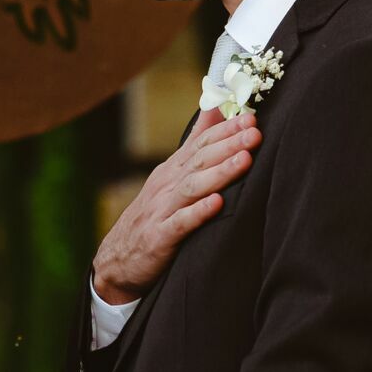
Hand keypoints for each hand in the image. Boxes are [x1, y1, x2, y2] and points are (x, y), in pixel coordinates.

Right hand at [91, 109, 259, 303]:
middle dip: (229, 145)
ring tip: (245, 161)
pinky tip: (217, 203)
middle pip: (199, 160)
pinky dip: (198, 212)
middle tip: (255, 133)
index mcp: (171, 171)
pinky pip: (180, 223)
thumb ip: (194, 145)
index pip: (200, 144)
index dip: (225, 130)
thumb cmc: (152, 216)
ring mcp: (161, 211)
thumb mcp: (170, 178)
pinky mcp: (159, 238)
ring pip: (192, 187)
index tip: (250, 118)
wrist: (117, 260)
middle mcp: (166, 186)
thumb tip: (215, 110)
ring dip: (219, 173)